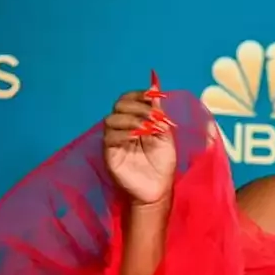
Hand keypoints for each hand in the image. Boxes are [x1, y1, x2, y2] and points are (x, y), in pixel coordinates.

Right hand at [103, 85, 175, 205]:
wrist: (159, 188)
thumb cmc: (162, 162)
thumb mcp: (165, 133)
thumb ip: (158, 111)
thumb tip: (155, 85)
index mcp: (135, 120)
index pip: (129, 99)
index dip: (139, 94)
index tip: (154, 95)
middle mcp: (122, 127)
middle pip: (119, 105)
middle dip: (137, 106)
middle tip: (154, 117)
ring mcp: (114, 140)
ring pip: (111, 119)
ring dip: (131, 119)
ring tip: (148, 129)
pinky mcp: (109, 153)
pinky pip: (109, 137)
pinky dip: (123, 133)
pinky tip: (136, 137)